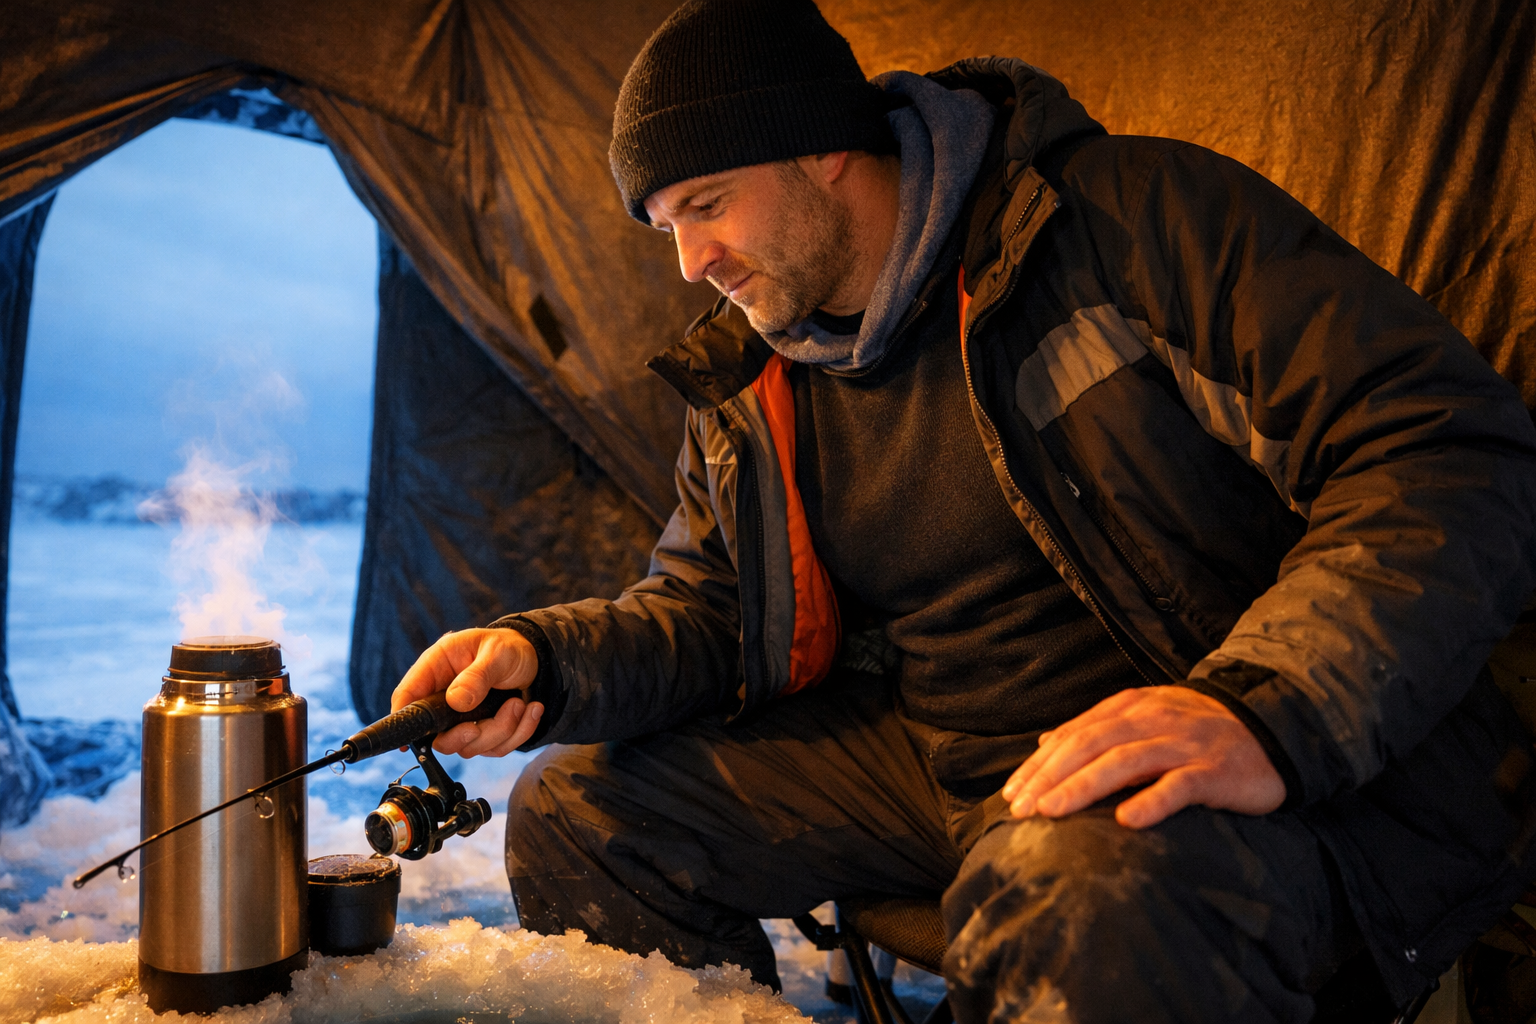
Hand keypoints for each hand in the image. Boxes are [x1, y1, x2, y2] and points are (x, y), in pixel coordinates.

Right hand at [391, 628, 543, 757]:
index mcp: (437, 668)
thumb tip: (455, 701)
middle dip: (465, 736)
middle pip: (438, 736)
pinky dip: (518, 732)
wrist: (538, 660)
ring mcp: (463, 719)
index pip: (407, 696)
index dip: (403, 720)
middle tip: (485, 723)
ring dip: (502, 730)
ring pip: (470, 747)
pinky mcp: (484, 732)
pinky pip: (496, 748)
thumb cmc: (509, 647)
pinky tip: (530, 709)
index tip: (408, 742)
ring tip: (519, 703)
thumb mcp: (496, 653)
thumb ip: (477, 676)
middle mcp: (445, 696)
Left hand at [1001, 686, 1285, 828]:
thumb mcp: (1144, 719)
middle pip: (1091, 745)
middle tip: (1020, 808)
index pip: (1075, 735)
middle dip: (1051, 777)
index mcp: (1132, 707)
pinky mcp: (1215, 770)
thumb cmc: (1197, 731)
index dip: (1040, 764)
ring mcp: (1184, 744)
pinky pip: (1181, 785)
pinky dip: (1153, 801)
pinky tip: (1127, 820)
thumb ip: (1096, 729)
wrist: (1271, 728)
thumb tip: (1044, 743)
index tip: (1011, 794)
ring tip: (1052, 811)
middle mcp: (1153, 720)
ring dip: (1084, 786)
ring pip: (1126, 761)